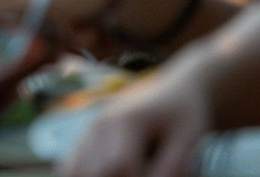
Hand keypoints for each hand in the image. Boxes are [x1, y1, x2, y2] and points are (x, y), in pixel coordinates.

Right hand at [59, 58, 213, 176]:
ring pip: (76, 168)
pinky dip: (80, 173)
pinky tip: (106, 175)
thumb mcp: (188, 139)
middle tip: (138, 174)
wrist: (175, 91)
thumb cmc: (184, 114)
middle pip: (93, 169)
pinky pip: (71, 164)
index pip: (120, 164)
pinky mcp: (87, 137)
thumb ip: (172, 167)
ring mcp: (90, 130)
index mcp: (125, 121)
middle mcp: (100, 124)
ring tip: (121, 175)